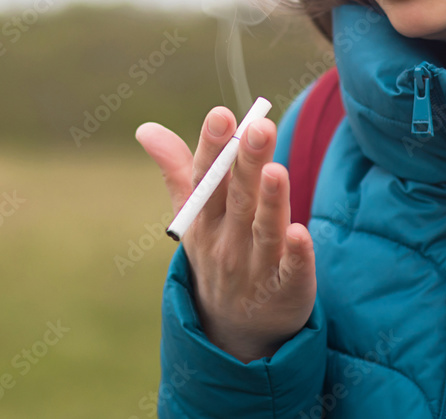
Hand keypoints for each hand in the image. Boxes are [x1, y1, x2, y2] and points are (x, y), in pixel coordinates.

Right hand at [135, 107, 316, 362]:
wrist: (234, 331)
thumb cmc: (216, 255)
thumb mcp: (193, 217)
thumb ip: (178, 170)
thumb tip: (145, 128)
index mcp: (204, 220)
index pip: (205, 180)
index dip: (213, 147)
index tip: (221, 114)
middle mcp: (226, 242)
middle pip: (238, 198)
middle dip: (247, 163)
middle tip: (259, 127)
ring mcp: (255, 268)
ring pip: (264, 230)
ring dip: (271, 202)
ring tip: (276, 170)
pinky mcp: (286, 289)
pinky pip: (291, 271)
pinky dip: (295, 255)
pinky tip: (300, 233)